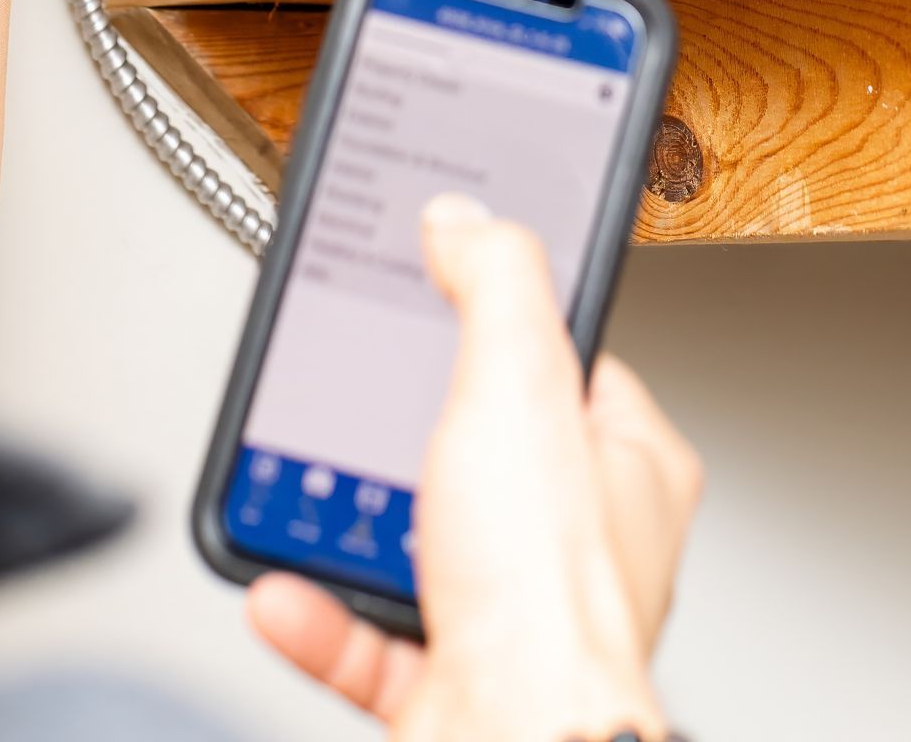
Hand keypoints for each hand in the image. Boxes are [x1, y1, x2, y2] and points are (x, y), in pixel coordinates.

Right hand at [250, 196, 699, 741]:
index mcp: (627, 470)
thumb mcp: (519, 384)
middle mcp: (585, 549)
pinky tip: (282, 588)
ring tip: (305, 487)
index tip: (446, 299)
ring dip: (350, 523)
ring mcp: (517, 622)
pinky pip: (371, 638)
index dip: (506, 331)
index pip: (570, 367)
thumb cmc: (550, 603)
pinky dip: (318, 614)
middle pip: (489, 456)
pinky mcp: (454, 688)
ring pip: (422, 548)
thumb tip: (468, 221)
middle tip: (361, 405)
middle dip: (412, 437)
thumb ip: (494, 284)